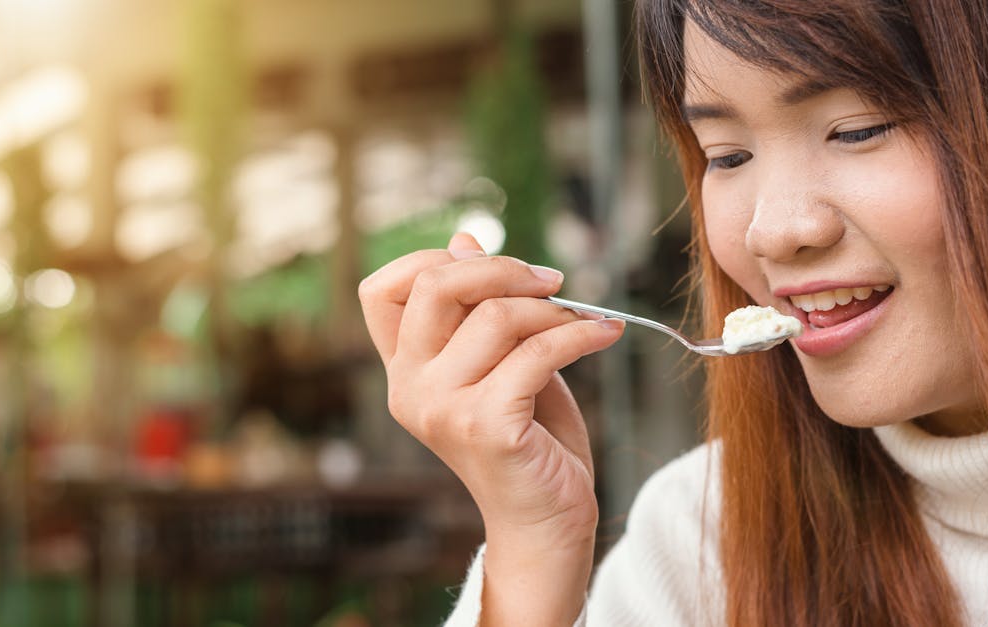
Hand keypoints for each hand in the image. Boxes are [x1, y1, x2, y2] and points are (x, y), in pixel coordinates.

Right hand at [358, 233, 624, 624]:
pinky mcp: (485, 426)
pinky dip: (580, 334)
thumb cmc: (530, 438)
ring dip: (554, 309)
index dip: (433, 260)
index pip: (382, 291)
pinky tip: (605, 334)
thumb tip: (463, 238)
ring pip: (497, 315)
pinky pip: (538, 352)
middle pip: (435, 285)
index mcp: (405, 371)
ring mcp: (442, 409)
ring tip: (585, 321)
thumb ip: (480, 308)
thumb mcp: (502, 360)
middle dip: (502, 269)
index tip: (495, 266)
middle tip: (552, 282)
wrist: (547, 522)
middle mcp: (410, 389)